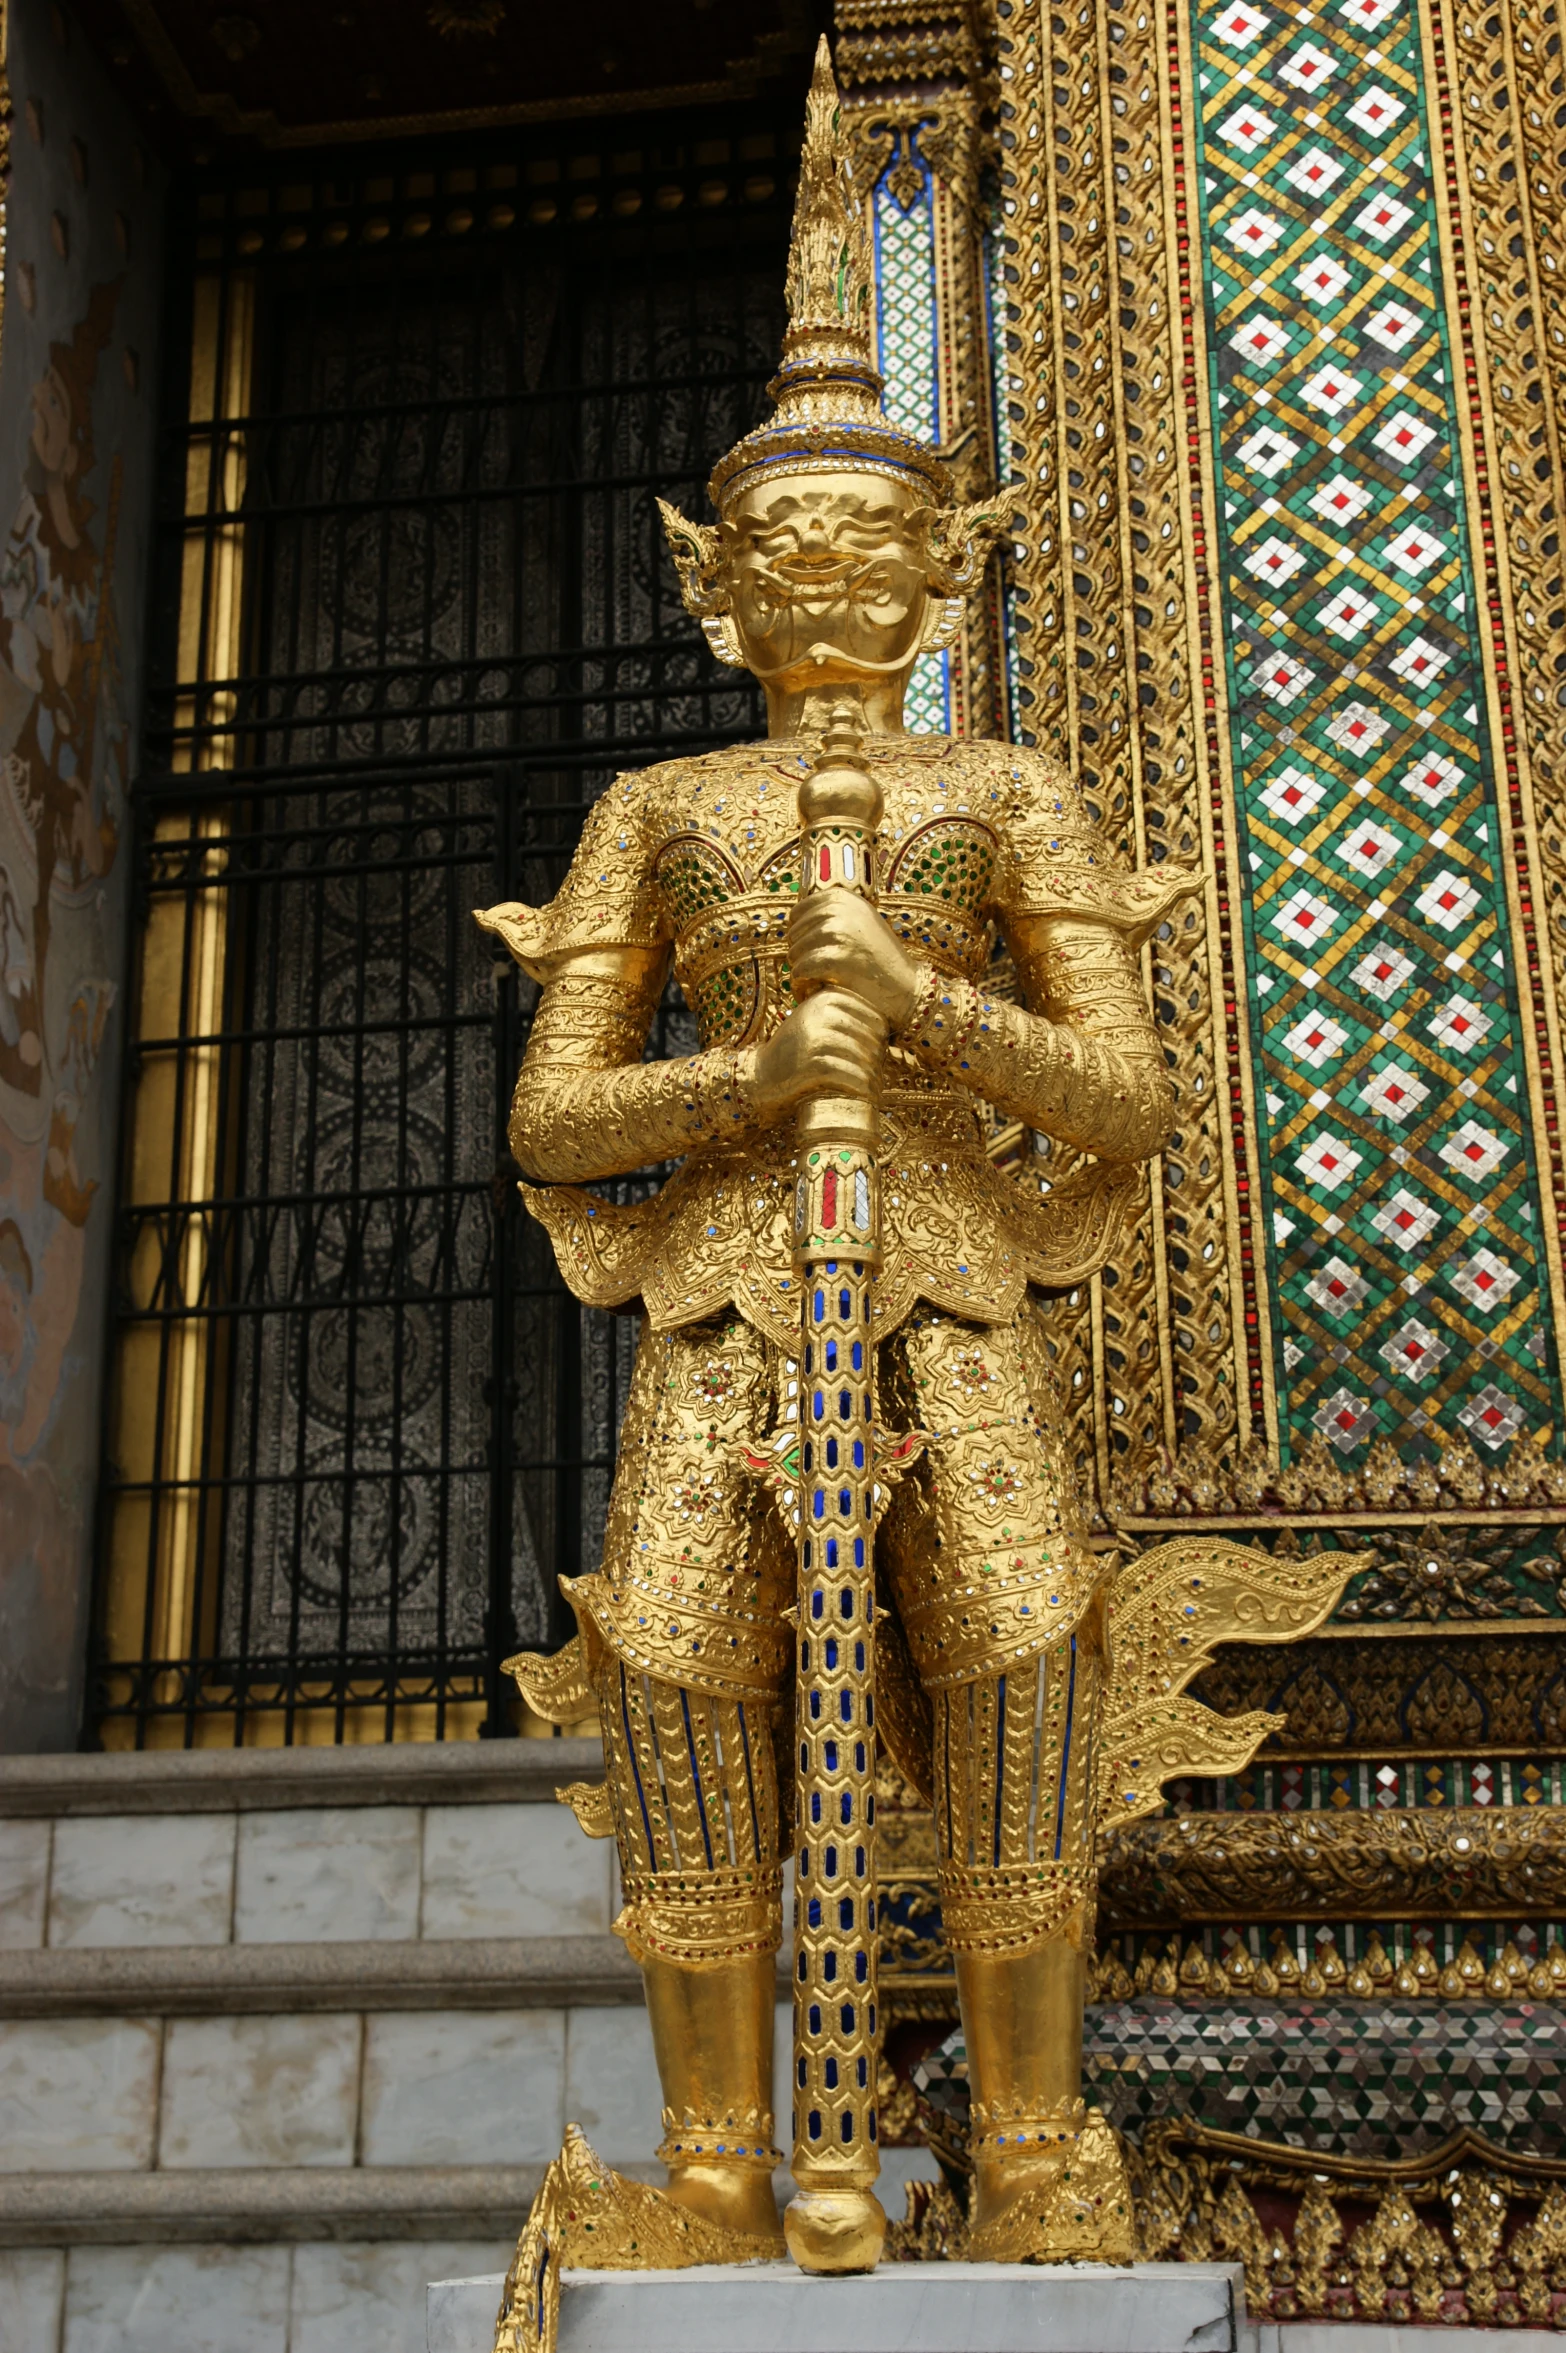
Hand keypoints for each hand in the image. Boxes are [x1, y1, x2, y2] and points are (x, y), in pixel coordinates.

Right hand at [752, 989, 885, 1118]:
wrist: (761, 1076)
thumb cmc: (796, 1051)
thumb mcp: (815, 1020)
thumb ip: (844, 1015)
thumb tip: (888, 1029)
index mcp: (828, 998)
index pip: (875, 1018)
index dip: (881, 1039)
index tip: (874, 1055)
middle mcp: (823, 1014)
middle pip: (873, 1039)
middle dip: (878, 1060)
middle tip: (874, 1075)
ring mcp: (819, 1039)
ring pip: (866, 1059)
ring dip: (874, 1078)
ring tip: (873, 1088)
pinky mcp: (815, 1065)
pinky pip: (853, 1077)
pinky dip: (863, 1089)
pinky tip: (866, 1095)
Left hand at [787, 887, 919, 1029]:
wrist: (907, 989)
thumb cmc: (880, 960)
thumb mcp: (860, 923)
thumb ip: (831, 915)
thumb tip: (792, 919)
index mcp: (843, 898)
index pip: (797, 914)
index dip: (801, 937)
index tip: (816, 952)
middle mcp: (839, 909)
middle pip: (793, 935)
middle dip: (801, 956)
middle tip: (821, 972)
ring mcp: (837, 932)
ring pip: (793, 955)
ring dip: (802, 973)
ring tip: (822, 981)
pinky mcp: (835, 958)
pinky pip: (799, 972)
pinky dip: (803, 986)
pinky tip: (817, 990)